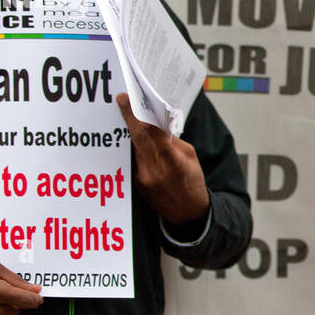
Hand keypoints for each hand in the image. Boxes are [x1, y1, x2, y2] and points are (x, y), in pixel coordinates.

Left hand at [117, 93, 210, 226]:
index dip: (146, 120)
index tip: (136, 104)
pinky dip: (135, 147)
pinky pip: (134, 159)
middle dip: (129, 117)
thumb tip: (157, 124)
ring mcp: (144, 179)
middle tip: (121, 100)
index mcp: (176, 165)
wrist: (187, 214)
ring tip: (129, 114)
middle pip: (139, 139)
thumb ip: (174, 142)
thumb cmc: (192, 182)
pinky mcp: (136, 184)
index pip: (158, 138)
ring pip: (135, 148)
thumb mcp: (191, 159)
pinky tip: (135, 139)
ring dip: (133, 131)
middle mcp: (157, 172)